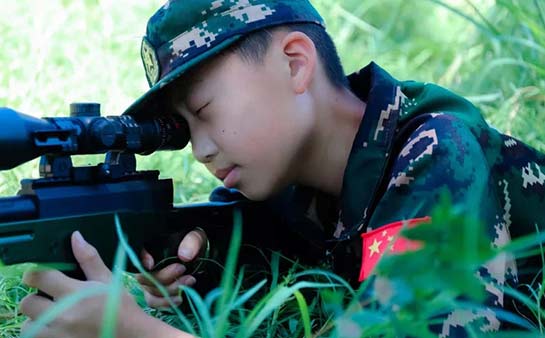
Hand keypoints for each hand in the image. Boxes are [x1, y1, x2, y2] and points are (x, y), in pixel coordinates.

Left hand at [19, 231, 189, 337]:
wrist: (132, 336)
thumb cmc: (121, 308)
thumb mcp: (108, 280)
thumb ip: (89, 259)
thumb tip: (76, 237)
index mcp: (74, 294)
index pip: (38, 277)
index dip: (37, 273)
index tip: (44, 275)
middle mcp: (61, 316)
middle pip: (28, 302)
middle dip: (37, 297)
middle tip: (51, 297)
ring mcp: (57, 335)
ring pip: (28, 325)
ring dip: (37, 318)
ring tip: (54, 315)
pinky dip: (43, 331)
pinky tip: (59, 327)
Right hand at [136, 229, 207, 307]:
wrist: (200, 257)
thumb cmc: (194, 244)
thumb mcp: (196, 237)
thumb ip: (192, 242)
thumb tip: (184, 256)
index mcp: (151, 246)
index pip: (137, 252)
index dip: (141, 259)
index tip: (151, 265)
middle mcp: (145, 265)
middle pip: (144, 276)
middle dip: (164, 277)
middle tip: (183, 269)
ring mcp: (149, 280)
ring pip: (149, 291)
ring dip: (169, 290)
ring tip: (189, 281)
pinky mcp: (155, 292)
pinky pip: (153, 302)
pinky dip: (165, 303)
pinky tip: (179, 299)